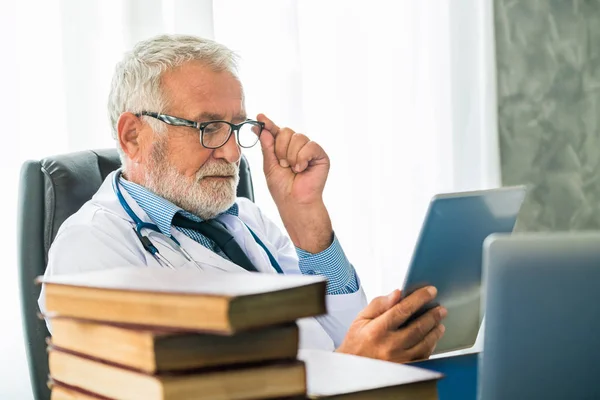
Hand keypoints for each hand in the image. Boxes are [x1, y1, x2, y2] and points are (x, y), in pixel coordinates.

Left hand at [256, 113, 332, 252]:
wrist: (294, 202)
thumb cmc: (282, 188)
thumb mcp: (269, 166)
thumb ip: (267, 147)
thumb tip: (262, 129)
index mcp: (283, 148)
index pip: (275, 131)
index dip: (268, 124)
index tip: (259, 117)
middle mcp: (297, 146)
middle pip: (286, 131)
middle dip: (280, 149)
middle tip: (283, 164)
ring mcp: (309, 150)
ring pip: (298, 137)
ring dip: (291, 156)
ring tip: (293, 169)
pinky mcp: (320, 155)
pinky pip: (310, 146)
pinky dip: (302, 158)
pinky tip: (302, 169)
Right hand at [336, 286, 446, 362]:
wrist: (353, 368)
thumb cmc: (357, 342)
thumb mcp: (361, 319)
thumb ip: (379, 304)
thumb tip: (397, 294)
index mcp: (377, 330)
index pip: (402, 310)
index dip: (419, 298)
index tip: (430, 291)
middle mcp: (389, 346)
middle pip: (418, 327)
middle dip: (432, 315)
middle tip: (440, 308)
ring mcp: (399, 360)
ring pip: (424, 343)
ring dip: (435, 331)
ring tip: (439, 321)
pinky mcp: (405, 369)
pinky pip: (424, 356)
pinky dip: (430, 345)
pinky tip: (432, 338)